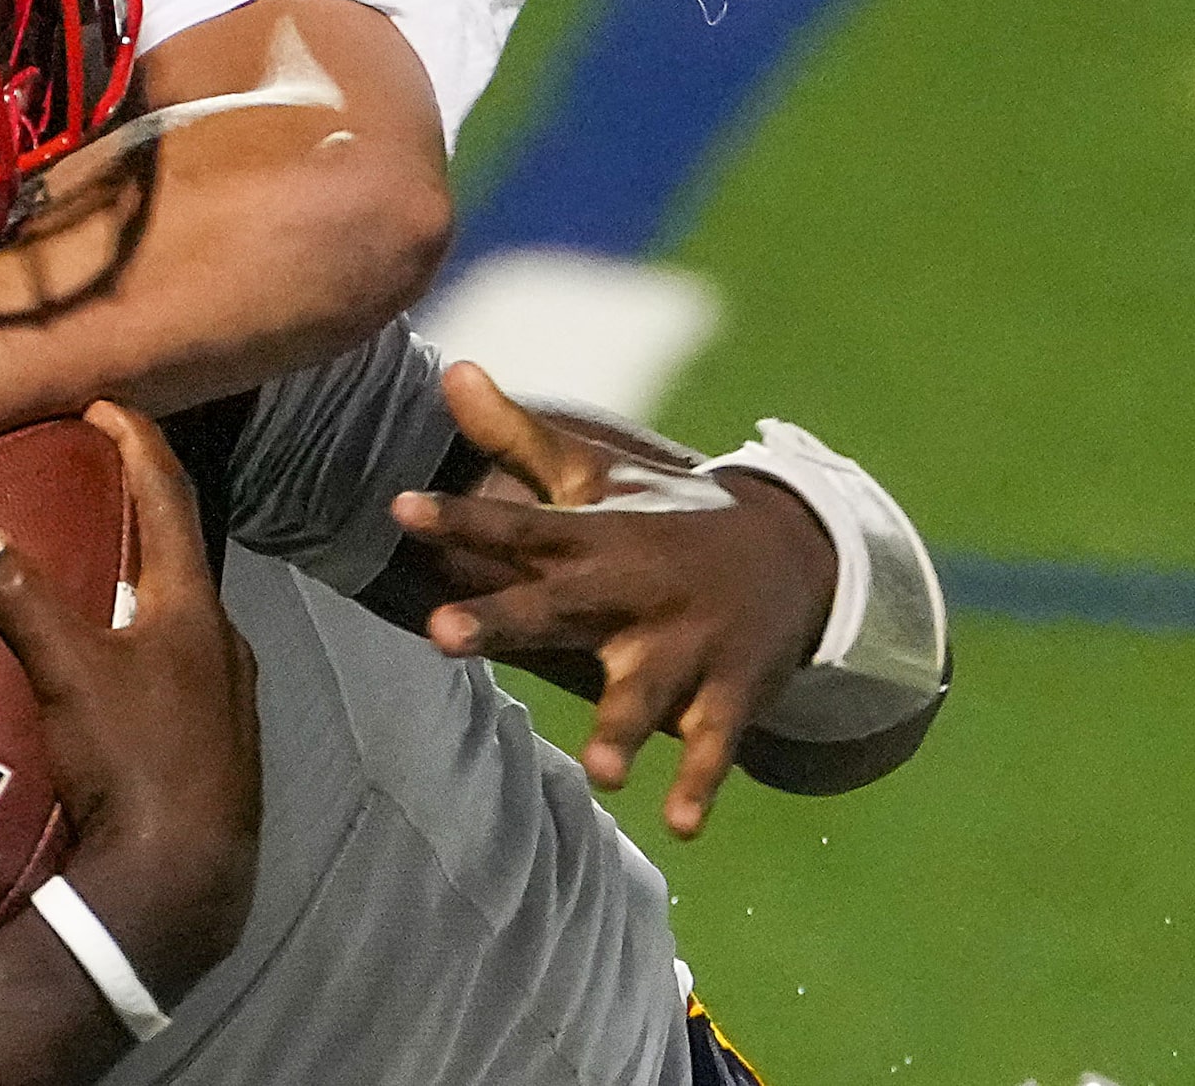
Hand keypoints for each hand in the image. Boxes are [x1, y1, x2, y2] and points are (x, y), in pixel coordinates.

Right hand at [0, 402, 259, 1002]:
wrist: (182, 885)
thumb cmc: (134, 764)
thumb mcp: (68, 675)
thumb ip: (23, 601)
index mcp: (194, 611)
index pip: (170, 499)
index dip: (139, 443)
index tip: (108, 408)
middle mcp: (224, 646)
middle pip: (180, 558)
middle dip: (139, 517)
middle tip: (92, 489)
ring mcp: (227, 702)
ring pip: (181, 621)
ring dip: (140, 589)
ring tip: (90, 581)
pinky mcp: (217, 750)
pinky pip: (178, 673)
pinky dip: (141, 649)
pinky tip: (108, 675)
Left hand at [387, 363, 834, 836]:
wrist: (795, 549)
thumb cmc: (663, 516)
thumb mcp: (595, 476)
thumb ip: (514, 436)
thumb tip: (450, 369)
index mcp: (594, 539)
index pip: (515, 527)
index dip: (457, 519)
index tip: (398, 510)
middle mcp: (633, 591)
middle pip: (557, 608)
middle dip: (500, 621)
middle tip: (437, 633)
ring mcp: (686, 644)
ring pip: (645, 692)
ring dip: (623, 729)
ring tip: (600, 770)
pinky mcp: (730, 691)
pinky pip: (713, 745)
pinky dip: (701, 783)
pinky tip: (682, 826)